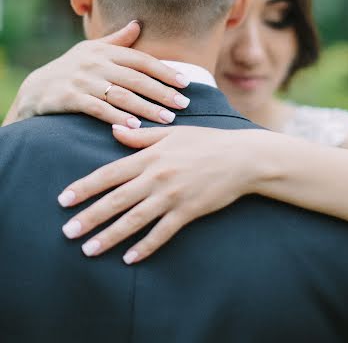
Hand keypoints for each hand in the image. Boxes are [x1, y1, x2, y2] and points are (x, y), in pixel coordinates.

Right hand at [8, 21, 190, 125]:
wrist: (36, 88)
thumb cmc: (71, 68)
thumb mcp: (92, 50)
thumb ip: (117, 41)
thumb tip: (137, 23)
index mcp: (105, 51)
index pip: (141, 60)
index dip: (164, 71)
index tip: (185, 83)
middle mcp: (96, 64)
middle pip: (136, 79)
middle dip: (162, 92)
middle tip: (184, 105)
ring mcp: (83, 81)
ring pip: (121, 95)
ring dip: (146, 108)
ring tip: (166, 119)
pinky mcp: (70, 98)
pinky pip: (98, 108)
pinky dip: (117, 117)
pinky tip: (134, 126)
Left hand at [58, 126, 255, 262]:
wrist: (240, 157)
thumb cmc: (206, 141)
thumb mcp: (172, 133)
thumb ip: (141, 136)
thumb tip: (114, 131)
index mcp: (150, 156)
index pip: (110, 174)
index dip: (85, 187)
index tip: (64, 200)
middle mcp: (156, 177)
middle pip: (116, 200)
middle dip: (89, 217)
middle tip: (67, 232)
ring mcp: (172, 196)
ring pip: (134, 220)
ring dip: (110, 236)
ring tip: (88, 250)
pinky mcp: (188, 212)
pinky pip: (162, 233)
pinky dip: (145, 247)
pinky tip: (129, 259)